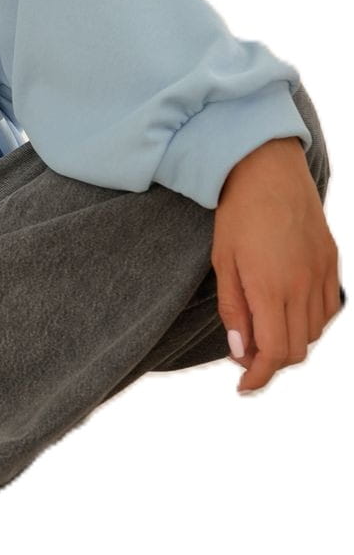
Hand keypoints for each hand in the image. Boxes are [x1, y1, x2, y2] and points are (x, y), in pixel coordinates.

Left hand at [212, 138, 341, 393]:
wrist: (268, 168)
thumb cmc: (237, 212)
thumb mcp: (222, 262)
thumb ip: (233, 310)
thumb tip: (241, 353)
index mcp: (270, 287)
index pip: (274, 352)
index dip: (259, 377)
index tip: (244, 386)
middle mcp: (302, 285)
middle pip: (297, 349)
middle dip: (272, 363)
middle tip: (248, 359)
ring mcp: (322, 274)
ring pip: (315, 332)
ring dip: (292, 343)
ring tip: (266, 333)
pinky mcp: (332, 261)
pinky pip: (329, 309)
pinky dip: (312, 323)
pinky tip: (291, 314)